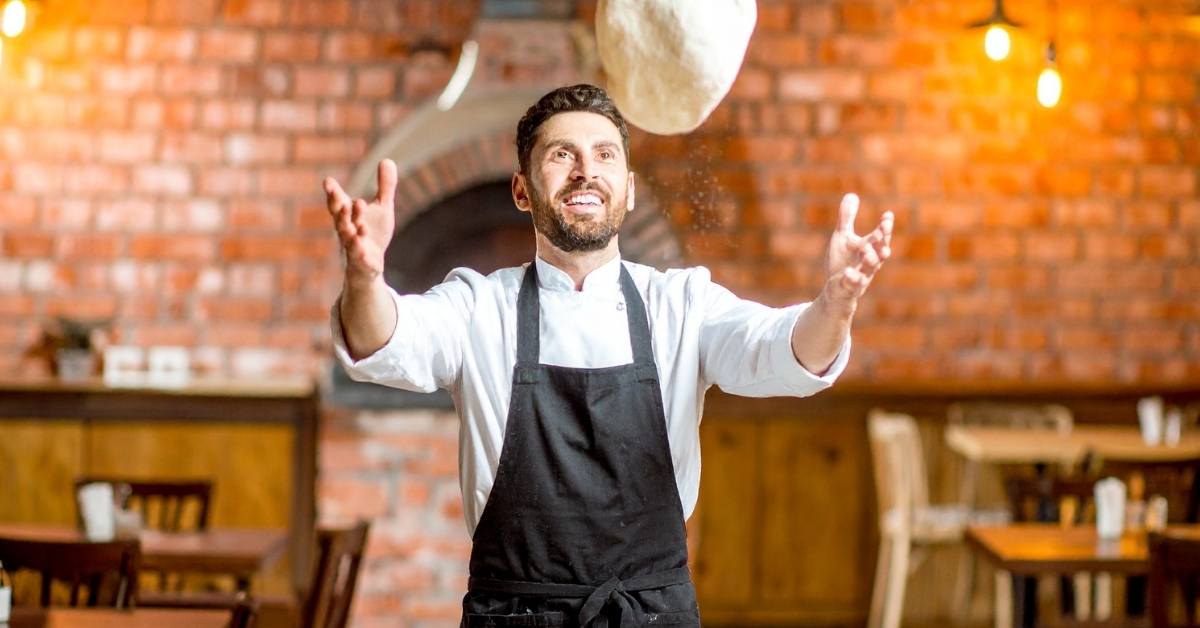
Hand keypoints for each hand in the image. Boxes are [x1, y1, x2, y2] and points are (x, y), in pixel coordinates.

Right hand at [324, 159, 397, 286]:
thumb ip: (385, 186)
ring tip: (361, 226)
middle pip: (341, 221)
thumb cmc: (372, 232)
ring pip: (350, 240)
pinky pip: (360, 259)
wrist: (370, 263)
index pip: (338, 204)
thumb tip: (387, 159)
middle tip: (347, 202)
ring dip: (354, 233)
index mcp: (348, 216)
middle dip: (343, 212)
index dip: (333, 194)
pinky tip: (363, 251)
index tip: (328, 182)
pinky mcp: (363, 262)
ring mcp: (353, 248)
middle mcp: (347, 231)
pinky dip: (361, 255)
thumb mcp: (382, 207)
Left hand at [824, 193, 892, 305]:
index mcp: (869, 248)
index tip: (887, 215)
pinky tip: (847, 273)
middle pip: (880, 251)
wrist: (837, 289)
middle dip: (881, 241)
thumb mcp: (842, 237)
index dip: (885, 227)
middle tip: (881, 231)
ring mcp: (862, 275)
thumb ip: (847, 218)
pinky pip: (853, 284)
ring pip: (870, 268)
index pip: (880, 236)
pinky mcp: (850, 288)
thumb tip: (852, 195)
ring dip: (870, 259)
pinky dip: (852, 279)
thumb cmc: (843, 261)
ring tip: (866, 250)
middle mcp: (869, 262)